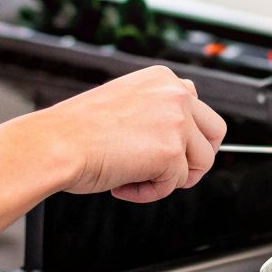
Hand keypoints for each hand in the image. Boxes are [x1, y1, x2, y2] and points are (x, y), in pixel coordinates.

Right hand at [30, 66, 227, 202]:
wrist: (56, 143)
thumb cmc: (76, 129)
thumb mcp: (124, 102)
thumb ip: (155, 111)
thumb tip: (176, 137)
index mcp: (163, 78)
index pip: (198, 107)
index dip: (186, 135)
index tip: (166, 149)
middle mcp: (176, 94)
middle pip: (215, 133)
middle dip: (197, 158)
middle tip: (169, 172)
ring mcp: (177, 122)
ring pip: (201, 163)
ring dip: (171, 178)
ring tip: (136, 178)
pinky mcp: (172, 153)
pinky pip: (175, 185)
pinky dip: (150, 192)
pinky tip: (123, 184)